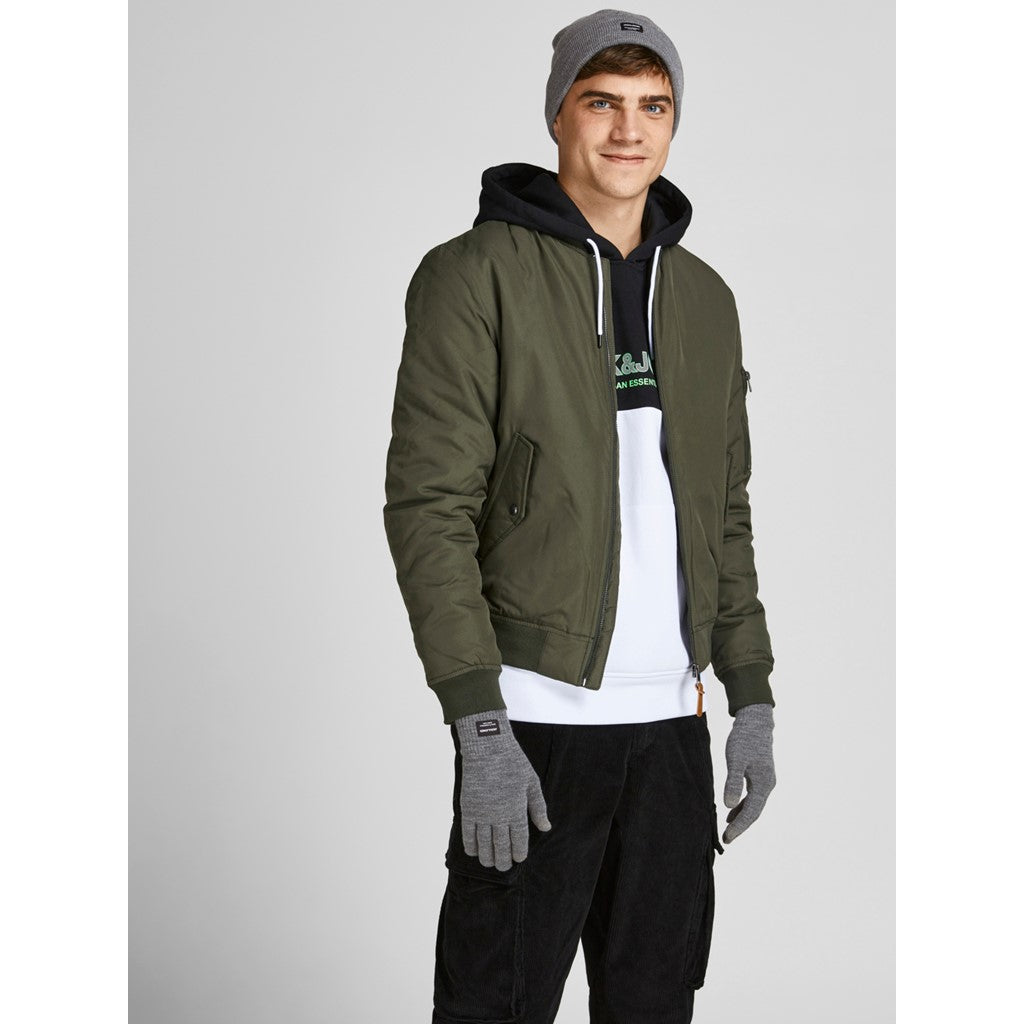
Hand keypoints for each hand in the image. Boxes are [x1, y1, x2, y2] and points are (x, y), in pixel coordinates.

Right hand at [454, 708, 551, 870]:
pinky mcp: (468, 808)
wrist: (487, 747)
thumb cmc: (513, 762)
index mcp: (516, 810)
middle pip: (500, 846)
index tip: (519, 859)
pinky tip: (474, 851)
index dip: (519, 853)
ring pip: (483, 844)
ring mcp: (481, 813)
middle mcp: (499, 815)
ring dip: (487, 857)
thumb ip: (538, 807)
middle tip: (503, 867)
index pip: (519, 840)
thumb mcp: (531, 783)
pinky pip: (468, 833)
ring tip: (489, 863)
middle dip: (502, 860)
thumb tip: (546, 827)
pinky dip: (471, 845)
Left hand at [722, 703, 775, 842]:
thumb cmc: (744, 740)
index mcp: (763, 784)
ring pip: (754, 805)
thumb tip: (729, 805)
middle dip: (740, 826)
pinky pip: (752, 797)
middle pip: (754, 812)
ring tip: (728, 829)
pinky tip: (732, 810)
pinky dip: (743, 806)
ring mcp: (765, 781)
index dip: (739, 826)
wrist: (755, 723)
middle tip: (726, 838)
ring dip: (742, 817)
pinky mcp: (760, 776)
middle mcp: (767, 785)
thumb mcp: (735, 760)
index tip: (727, 837)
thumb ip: (733, 782)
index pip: (751, 812)